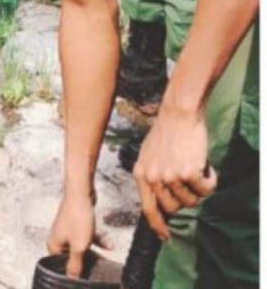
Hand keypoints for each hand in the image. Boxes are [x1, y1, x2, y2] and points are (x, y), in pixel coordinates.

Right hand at [47, 190, 103, 277]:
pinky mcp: (76, 223)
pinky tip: (109, 243)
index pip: (62, 266)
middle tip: (98, 266)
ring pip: (81, 246)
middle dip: (87, 261)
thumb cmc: (77, 217)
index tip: (87, 274)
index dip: (75, 272)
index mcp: (53, 245)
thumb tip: (71, 278)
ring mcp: (67, 229)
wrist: (81, 193)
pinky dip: (97, 240)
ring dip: (95, 250)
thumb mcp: (79, 247)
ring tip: (106, 254)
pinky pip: (86, 236)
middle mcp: (58, 237)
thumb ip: (76, 265)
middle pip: (73, 257)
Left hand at [134, 106, 214, 238]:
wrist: (178, 114)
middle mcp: (153, 177)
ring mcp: (170, 176)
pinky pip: (206, 189)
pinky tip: (203, 163)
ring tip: (192, 164)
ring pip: (192, 200)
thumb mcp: (149, 156)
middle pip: (175, 207)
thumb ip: (152, 178)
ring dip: (197, 186)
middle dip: (185, 197)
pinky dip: (210, 178)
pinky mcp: (187, 172)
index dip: (158, 225)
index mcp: (140, 173)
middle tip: (187, 178)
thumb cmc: (166, 134)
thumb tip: (160, 205)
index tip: (165, 236)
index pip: (148, 208)